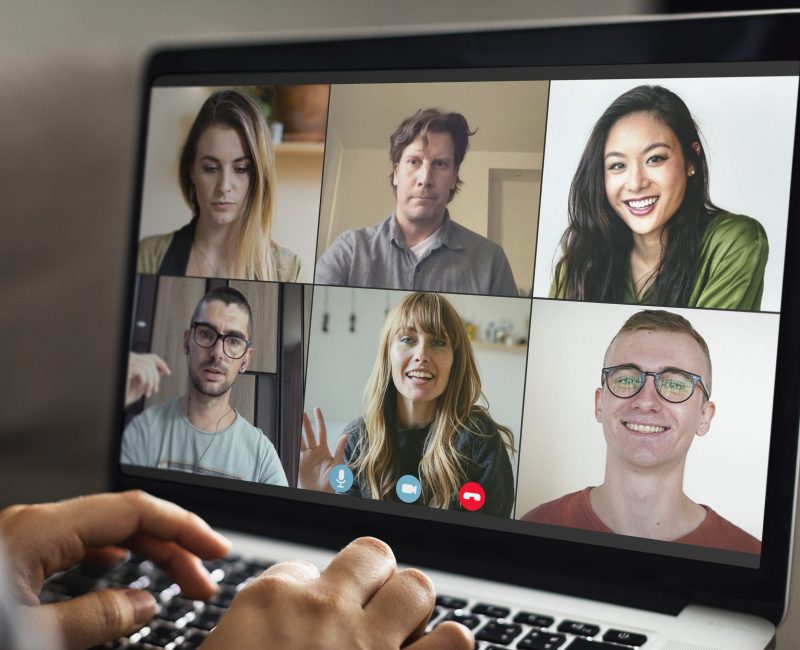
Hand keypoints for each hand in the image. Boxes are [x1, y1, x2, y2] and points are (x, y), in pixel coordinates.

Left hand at [0, 490, 229, 649]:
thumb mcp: (30, 636)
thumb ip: (93, 619)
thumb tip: (143, 605)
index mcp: (42, 530)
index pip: (135, 511)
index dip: (184, 527)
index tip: (217, 551)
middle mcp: (36, 524)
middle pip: (125, 519)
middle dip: (173, 547)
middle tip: (203, 584)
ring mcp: (25, 537)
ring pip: (103, 531)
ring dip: (147, 552)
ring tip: (176, 579)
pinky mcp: (16, 555)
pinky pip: (79, 543)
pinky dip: (113, 553)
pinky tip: (120, 563)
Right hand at [125, 352, 170, 406]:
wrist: (119, 399)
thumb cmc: (128, 393)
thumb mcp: (145, 383)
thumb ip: (152, 374)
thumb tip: (164, 370)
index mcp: (135, 360)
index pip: (152, 357)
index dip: (162, 364)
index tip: (168, 372)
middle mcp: (130, 358)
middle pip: (151, 362)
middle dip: (156, 378)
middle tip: (155, 390)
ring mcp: (127, 361)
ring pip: (148, 367)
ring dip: (150, 382)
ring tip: (148, 392)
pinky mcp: (126, 367)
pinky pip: (141, 371)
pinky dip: (144, 381)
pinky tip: (139, 387)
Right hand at [201, 537, 472, 649]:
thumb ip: (254, 637)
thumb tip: (280, 631)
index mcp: (270, 602)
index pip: (303, 569)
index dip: (309, 596)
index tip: (307, 624)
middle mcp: (324, 610)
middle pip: (370, 556)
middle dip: (373, 580)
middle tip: (364, 614)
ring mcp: (370, 643)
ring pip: (416, 586)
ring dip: (413, 609)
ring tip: (401, 633)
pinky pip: (453, 641)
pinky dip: (447, 646)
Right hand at [298, 407, 347, 491]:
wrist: (320, 493)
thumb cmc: (331, 482)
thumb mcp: (338, 466)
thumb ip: (340, 450)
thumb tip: (346, 435)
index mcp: (324, 450)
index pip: (321, 431)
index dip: (319, 420)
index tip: (316, 409)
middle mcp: (314, 452)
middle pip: (308, 434)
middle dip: (305, 423)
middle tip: (301, 412)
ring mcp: (306, 457)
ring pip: (300, 440)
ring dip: (297, 431)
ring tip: (293, 420)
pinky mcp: (299, 463)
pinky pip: (294, 451)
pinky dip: (291, 443)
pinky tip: (289, 435)